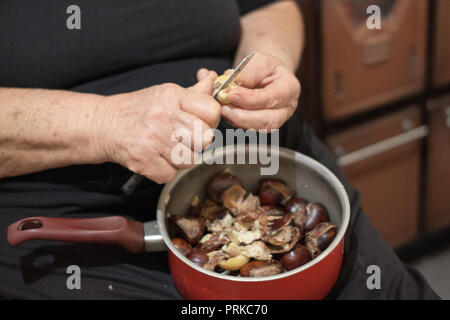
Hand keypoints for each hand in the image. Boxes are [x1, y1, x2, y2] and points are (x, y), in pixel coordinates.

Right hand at [96, 70, 219, 183]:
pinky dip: (165, 170)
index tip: (201, 122)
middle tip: (185, 138)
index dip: (210, 120)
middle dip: (198, 142)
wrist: (104, 125)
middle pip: (206, 139)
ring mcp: (154, 140)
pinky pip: (171, 174)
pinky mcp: (144, 161)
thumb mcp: (166, 93)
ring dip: (182, 158)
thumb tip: (214, 79)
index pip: (212, 111)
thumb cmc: (139, 109)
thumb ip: (195, 92)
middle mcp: (164, 117)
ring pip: (192, 160)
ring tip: (168, 148)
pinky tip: (157, 159)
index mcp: (173, 97)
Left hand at [217, 52, 300, 130]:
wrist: (267, 74)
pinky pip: (251, 128)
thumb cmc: (264, 67)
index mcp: (290, 87)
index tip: (230, 94)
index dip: (248, 99)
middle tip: (224, 108)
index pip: (270, 98)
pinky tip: (228, 111)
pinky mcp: (265, 125)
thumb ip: (247, 73)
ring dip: (238, 121)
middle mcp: (287, 107)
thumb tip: (232, 85)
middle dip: (243, 117)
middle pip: (268, 120)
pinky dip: (237, 121)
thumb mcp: (258, 60)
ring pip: (259, 128)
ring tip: (224, 109)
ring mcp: (278, 118)